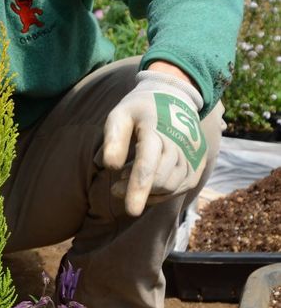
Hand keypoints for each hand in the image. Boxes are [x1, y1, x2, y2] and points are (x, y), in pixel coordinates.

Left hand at [102, 69, 206, 216]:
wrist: (175, 97)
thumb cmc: (140, 110)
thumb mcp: (120, 115)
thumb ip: (113, 138)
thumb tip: (110, 166)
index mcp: (157, 129)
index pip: (148, 165)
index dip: (138, 188)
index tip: (131, 210)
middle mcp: (180, 142)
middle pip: (159, 180)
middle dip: (136, 190)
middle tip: (116, 186)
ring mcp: (192, 154)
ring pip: (170, 187)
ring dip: (148, 191)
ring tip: (129, 177)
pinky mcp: (197, 164)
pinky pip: (179, 188)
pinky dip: (160, 192)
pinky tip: (147, 182)